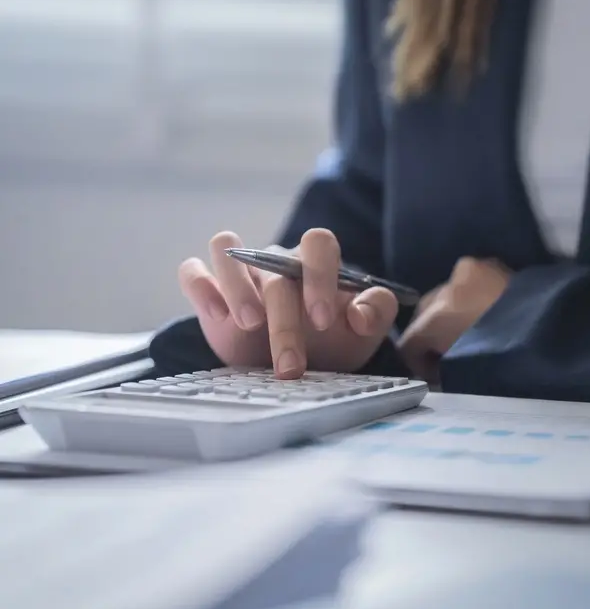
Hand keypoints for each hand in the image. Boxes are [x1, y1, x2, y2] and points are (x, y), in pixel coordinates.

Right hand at [177, 229, 399, 376]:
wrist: (300, 364)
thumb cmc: (334, 340)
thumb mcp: (365, 332)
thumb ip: (377, 311)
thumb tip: (360, 315)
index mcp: (315, 262)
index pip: (318, 243)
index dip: (320, 277)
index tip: (323, 321)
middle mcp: (275, 260)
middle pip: (276, 271)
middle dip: (285, 322)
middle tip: (291, 365)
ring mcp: (240, 272)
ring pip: (226, 249)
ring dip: (237, 287)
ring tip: (250, 325)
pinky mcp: (208, 290)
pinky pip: (193, 272)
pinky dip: (201, 288)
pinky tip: (217, 317)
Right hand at [398, 257, 510, 375]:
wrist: (566, 330)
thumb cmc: (514, 360)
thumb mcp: (469, 372)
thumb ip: (444, 369)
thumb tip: (438, 370)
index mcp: (438, 317)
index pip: (409, 342)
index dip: (419, 363)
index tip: (436, 376)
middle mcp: (449, 286)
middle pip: (425, 314)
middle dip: (433, 335)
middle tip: (453, 356)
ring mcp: (472, 271)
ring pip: (447, 295)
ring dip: (453, 314)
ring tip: (474, 335)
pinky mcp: (494, 265)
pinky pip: (471, 283)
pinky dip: (473, 298)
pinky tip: (488, 315)